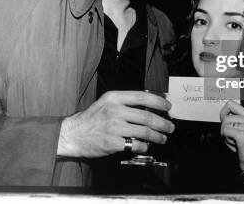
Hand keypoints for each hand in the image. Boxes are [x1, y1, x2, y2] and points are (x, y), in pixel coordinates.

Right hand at [56, 90, 174, 157]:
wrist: (73, 134)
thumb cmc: (91, 119)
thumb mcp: (106, 103)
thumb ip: (125, 102)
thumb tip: (149, 106)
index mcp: (114, 98)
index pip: (142, 96)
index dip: (158, 101)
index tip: (168, 106)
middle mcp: (114, 110)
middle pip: (147, 116)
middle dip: (163, 123)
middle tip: (170, 127)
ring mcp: (113, 127)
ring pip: (144, 131)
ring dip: (157, 136)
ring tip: (162, 138)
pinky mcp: (112, 142)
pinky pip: (135, 144)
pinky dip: (144, 146)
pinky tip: (146, 146)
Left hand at [220, 100, 243, 171]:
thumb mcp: (242, 130)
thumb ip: (235, 120)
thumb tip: (223, 114)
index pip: (231, 104)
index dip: (223, 112)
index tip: (223, 120)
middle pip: (226, 116)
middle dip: (224, 128)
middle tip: (232, 137)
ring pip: (225, 124)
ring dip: (226, 135)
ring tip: (235, 141)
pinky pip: (226, 131)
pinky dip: (226, 139)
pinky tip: (235, 144)